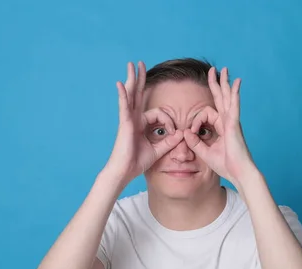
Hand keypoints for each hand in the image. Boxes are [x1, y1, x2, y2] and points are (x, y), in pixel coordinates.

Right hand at [105, 61, 183, 182]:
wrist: (124, 171)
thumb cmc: (136, 163)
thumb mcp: (158, 150)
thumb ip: (169, 142)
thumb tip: (181, 134)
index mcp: (140, 124)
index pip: (159, 114)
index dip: (169, 122)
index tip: (174, 134)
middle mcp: (133, 119)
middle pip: (137, 94)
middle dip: (140, 79)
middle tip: (139, 63)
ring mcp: (128, 119)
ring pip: (130, 95)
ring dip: (132, 79)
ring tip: (131, 64)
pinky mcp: (124, 124)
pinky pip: (124, 106)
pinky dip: (123, 95)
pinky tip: (120, 84)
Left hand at [183, 67, 254, 185]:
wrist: (239, 173)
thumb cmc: (226, 165)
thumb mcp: (205, 153)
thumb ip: (195, 142)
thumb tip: (185, 133)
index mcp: (221, 127)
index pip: (206, 114)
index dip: (195, 120)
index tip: (191, 132)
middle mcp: (227, 122)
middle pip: (221, 98)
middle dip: (217, 84)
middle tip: (214, 70)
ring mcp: (232, 122)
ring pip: (228, 98)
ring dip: (225, 83)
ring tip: (224, 70)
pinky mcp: (234, 125)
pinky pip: (234, 106)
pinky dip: (235, 94)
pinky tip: (235, 84)